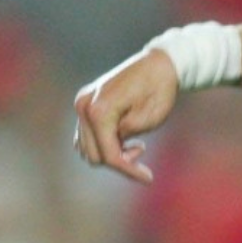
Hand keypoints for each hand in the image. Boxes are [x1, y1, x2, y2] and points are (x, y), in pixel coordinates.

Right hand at [73, 47, 179, 183]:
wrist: (158, 64)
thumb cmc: (159, 89)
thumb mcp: (150, 119)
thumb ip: (126, 137)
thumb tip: (112, 150)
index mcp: (99, 110)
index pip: (109, 154)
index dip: (128, 170)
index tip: (149, 178)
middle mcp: (84, 106)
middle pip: (94, 155)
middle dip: (119, 161)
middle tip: (142, 149)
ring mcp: (82, 104)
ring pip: (87, 148)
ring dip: (110, 153)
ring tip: (136, 144)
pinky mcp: (85, 104)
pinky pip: (87, 136)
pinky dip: (104, 144)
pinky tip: (124, 138)